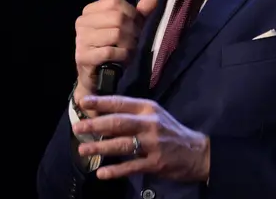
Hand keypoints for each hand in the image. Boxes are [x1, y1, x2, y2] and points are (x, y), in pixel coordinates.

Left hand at [72, 95, 209, 181]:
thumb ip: (133, 115)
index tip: (84, 102)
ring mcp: (153, 143)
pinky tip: (102, 173)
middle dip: (95, 125)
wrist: (197, 152)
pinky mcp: (155, 162)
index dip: (101, 102)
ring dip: (101, 147)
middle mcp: (150, 123)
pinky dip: (115, 170)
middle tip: (78, 129)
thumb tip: (103, 117)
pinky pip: (131, 166)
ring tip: (84, 150)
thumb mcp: (155, 116)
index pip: (121, 103)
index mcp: (148, 109)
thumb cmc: (171, 132)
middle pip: (118, 122)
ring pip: (122, 144)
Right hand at [73, 0, 157, 112]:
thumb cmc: (112, 48)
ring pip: (116, 34)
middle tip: (134, 41)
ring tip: (128, 50)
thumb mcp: (127, 28)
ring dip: (129, 45)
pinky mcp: (83, 56)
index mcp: (90, 11)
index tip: (136, 25)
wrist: (95, 76)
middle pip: (117, 18)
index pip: (115, 2)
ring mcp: (81, 39)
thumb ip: (139, 13)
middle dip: (132, 31)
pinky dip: (122, 56)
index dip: (132, 13)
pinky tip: (123, 59)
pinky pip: (110, 52)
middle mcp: (82, 22)